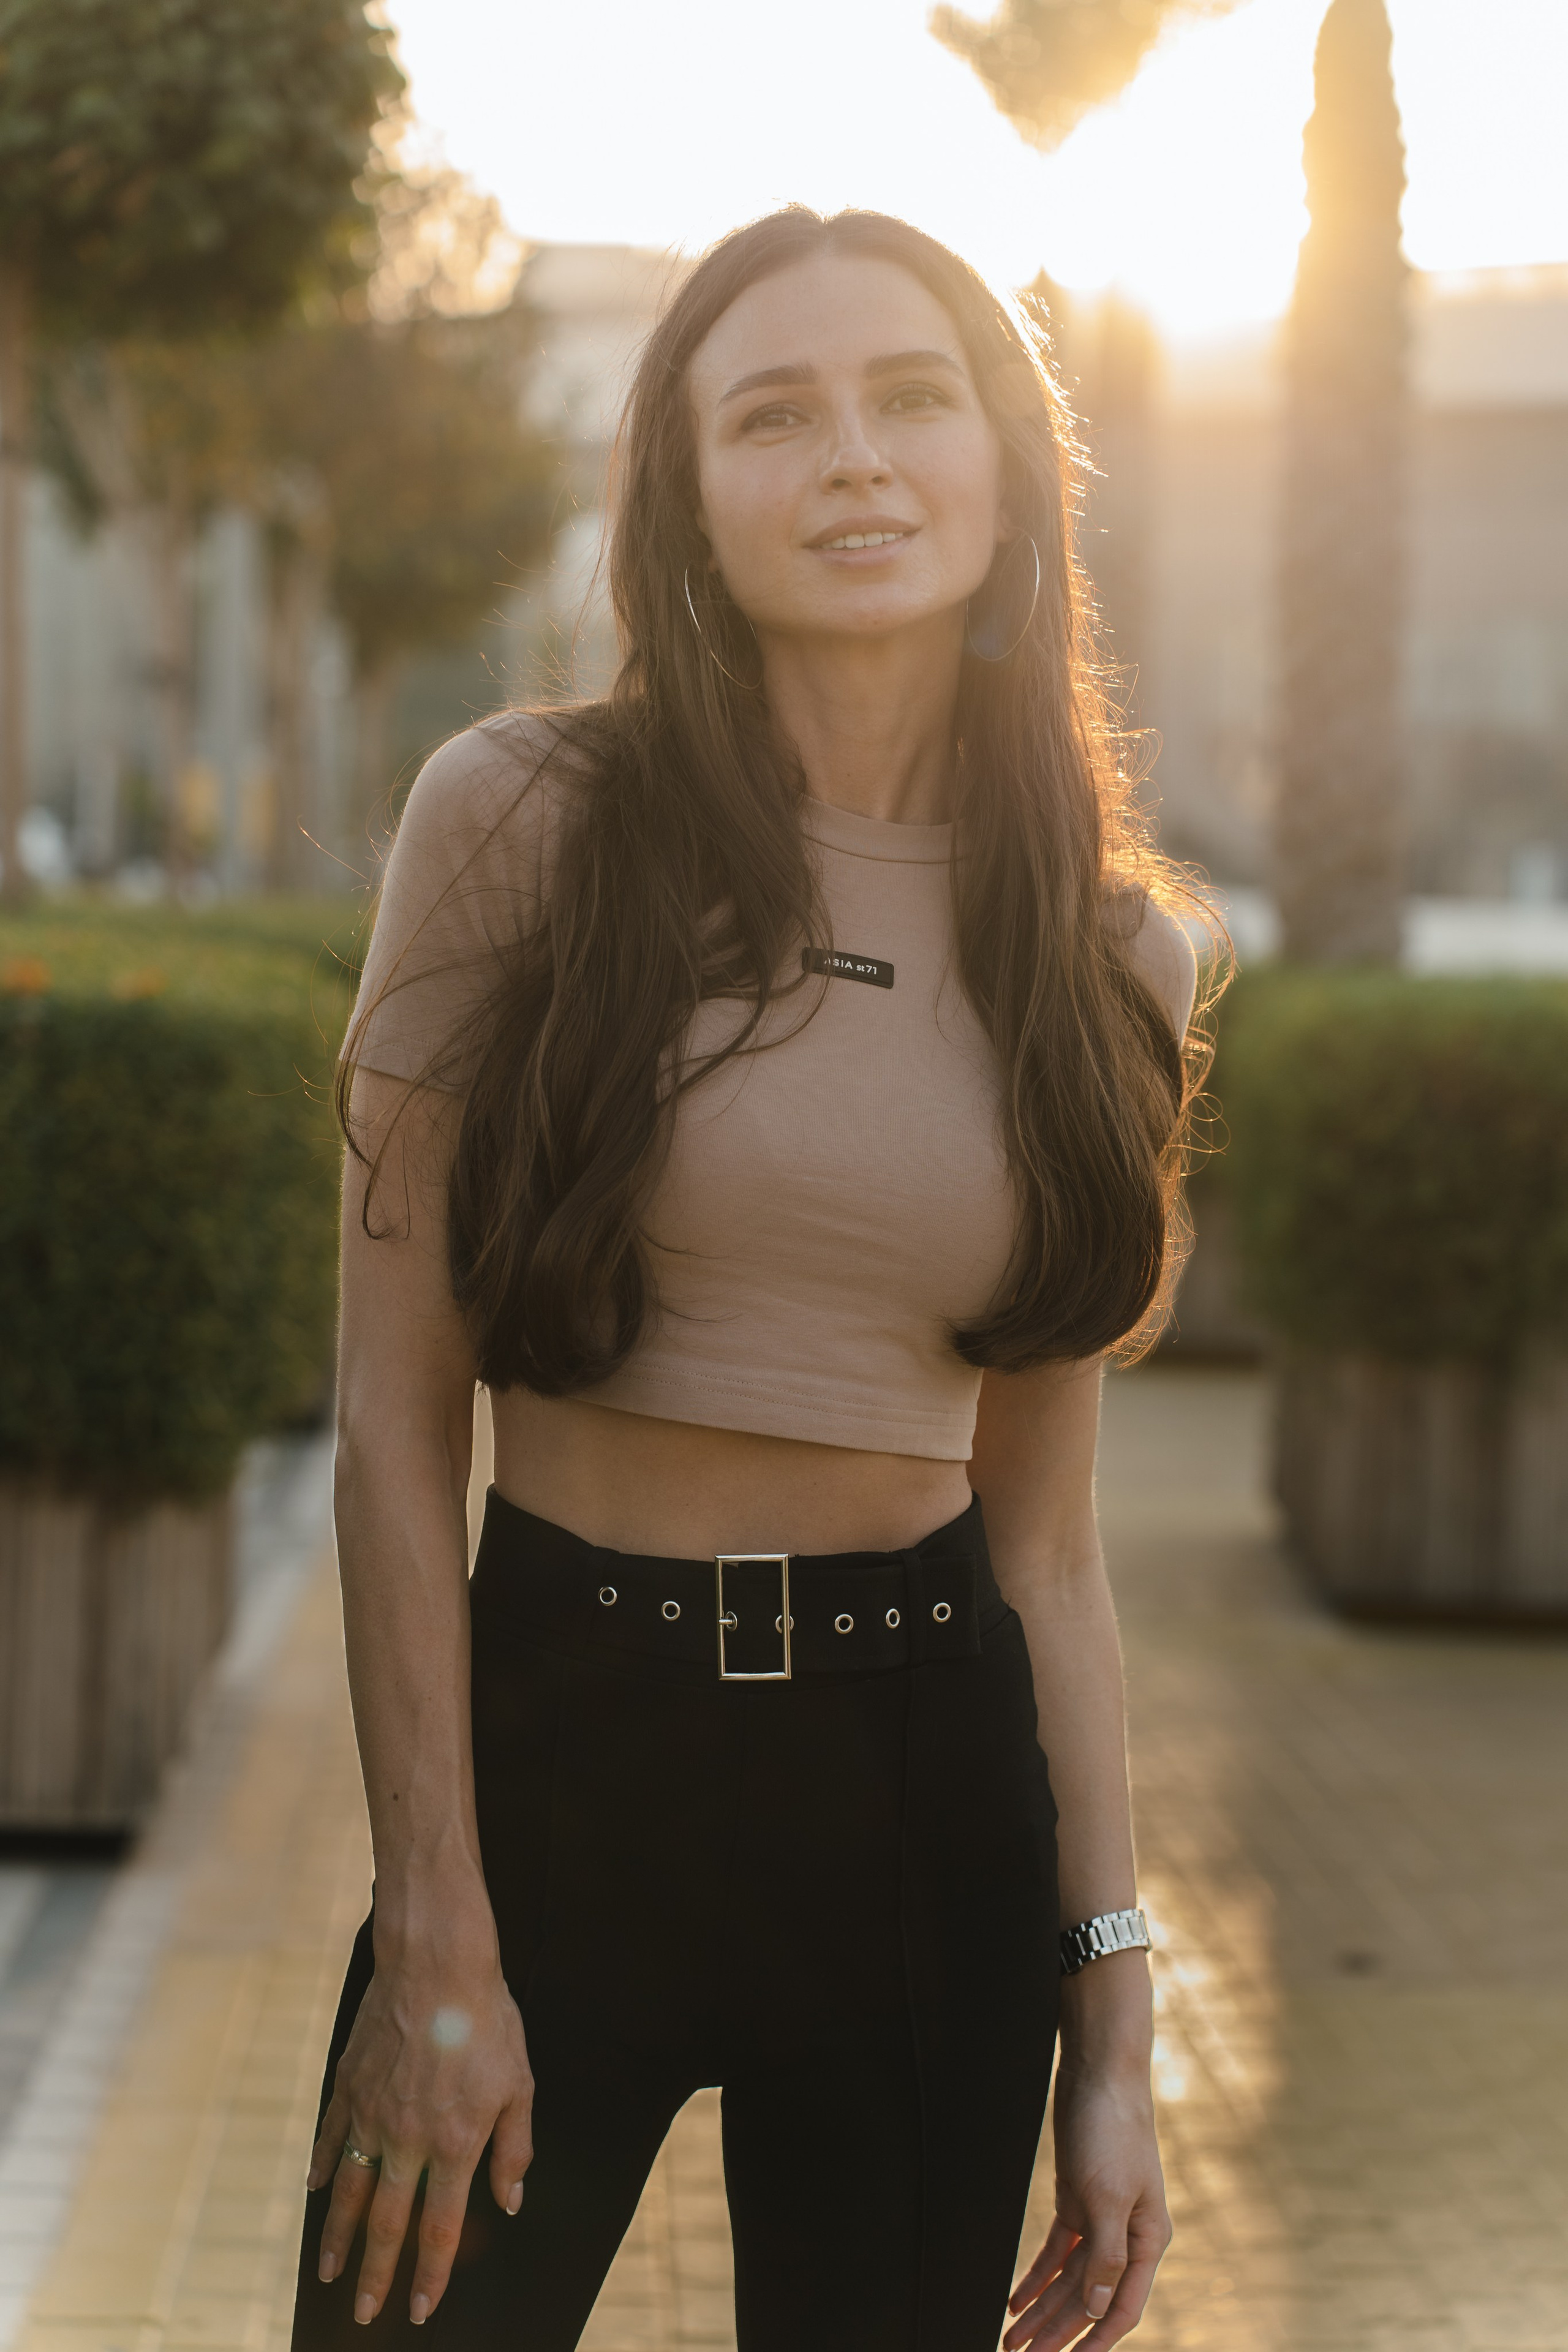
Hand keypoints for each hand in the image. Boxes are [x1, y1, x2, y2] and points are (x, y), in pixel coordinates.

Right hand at [307, 1945, 533, 2326]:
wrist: (437, 1964)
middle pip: (388, 2224)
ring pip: (350, 2191)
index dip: (429, 2275)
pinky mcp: (349, 2086)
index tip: (420, 2311)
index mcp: (455, 2146)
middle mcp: (408, 2141)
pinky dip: (321, 2167)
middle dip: (376, 2275)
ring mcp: (372, 2115)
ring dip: (338, 2237)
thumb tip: (509, 2201)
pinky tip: (314, 2191)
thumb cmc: (487, 2021)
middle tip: (364, 2313)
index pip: (439, 2229)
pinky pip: (331, 2138)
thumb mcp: (518, 2084)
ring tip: (329, 2273)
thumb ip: (514, 2148)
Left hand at [1004, 2066, 1171, 2348]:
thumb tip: (1099, 2308)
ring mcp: (1100, 2219)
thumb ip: (1106, 2255)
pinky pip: (1057, 2251)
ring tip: (1013, 2337)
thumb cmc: (1114, 2128)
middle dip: (1056, 2331)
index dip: (1095, 2342)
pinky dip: (1037, 2275)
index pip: (1121, 2308)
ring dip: (1040, 2308)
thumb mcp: (1110, 2195)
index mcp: (1146, 2240)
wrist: (1098, 2073)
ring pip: (1069, 2279)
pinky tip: (1018, 2297)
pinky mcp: (1077, 2201)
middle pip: (1089, 2299)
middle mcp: (1126, 2236)